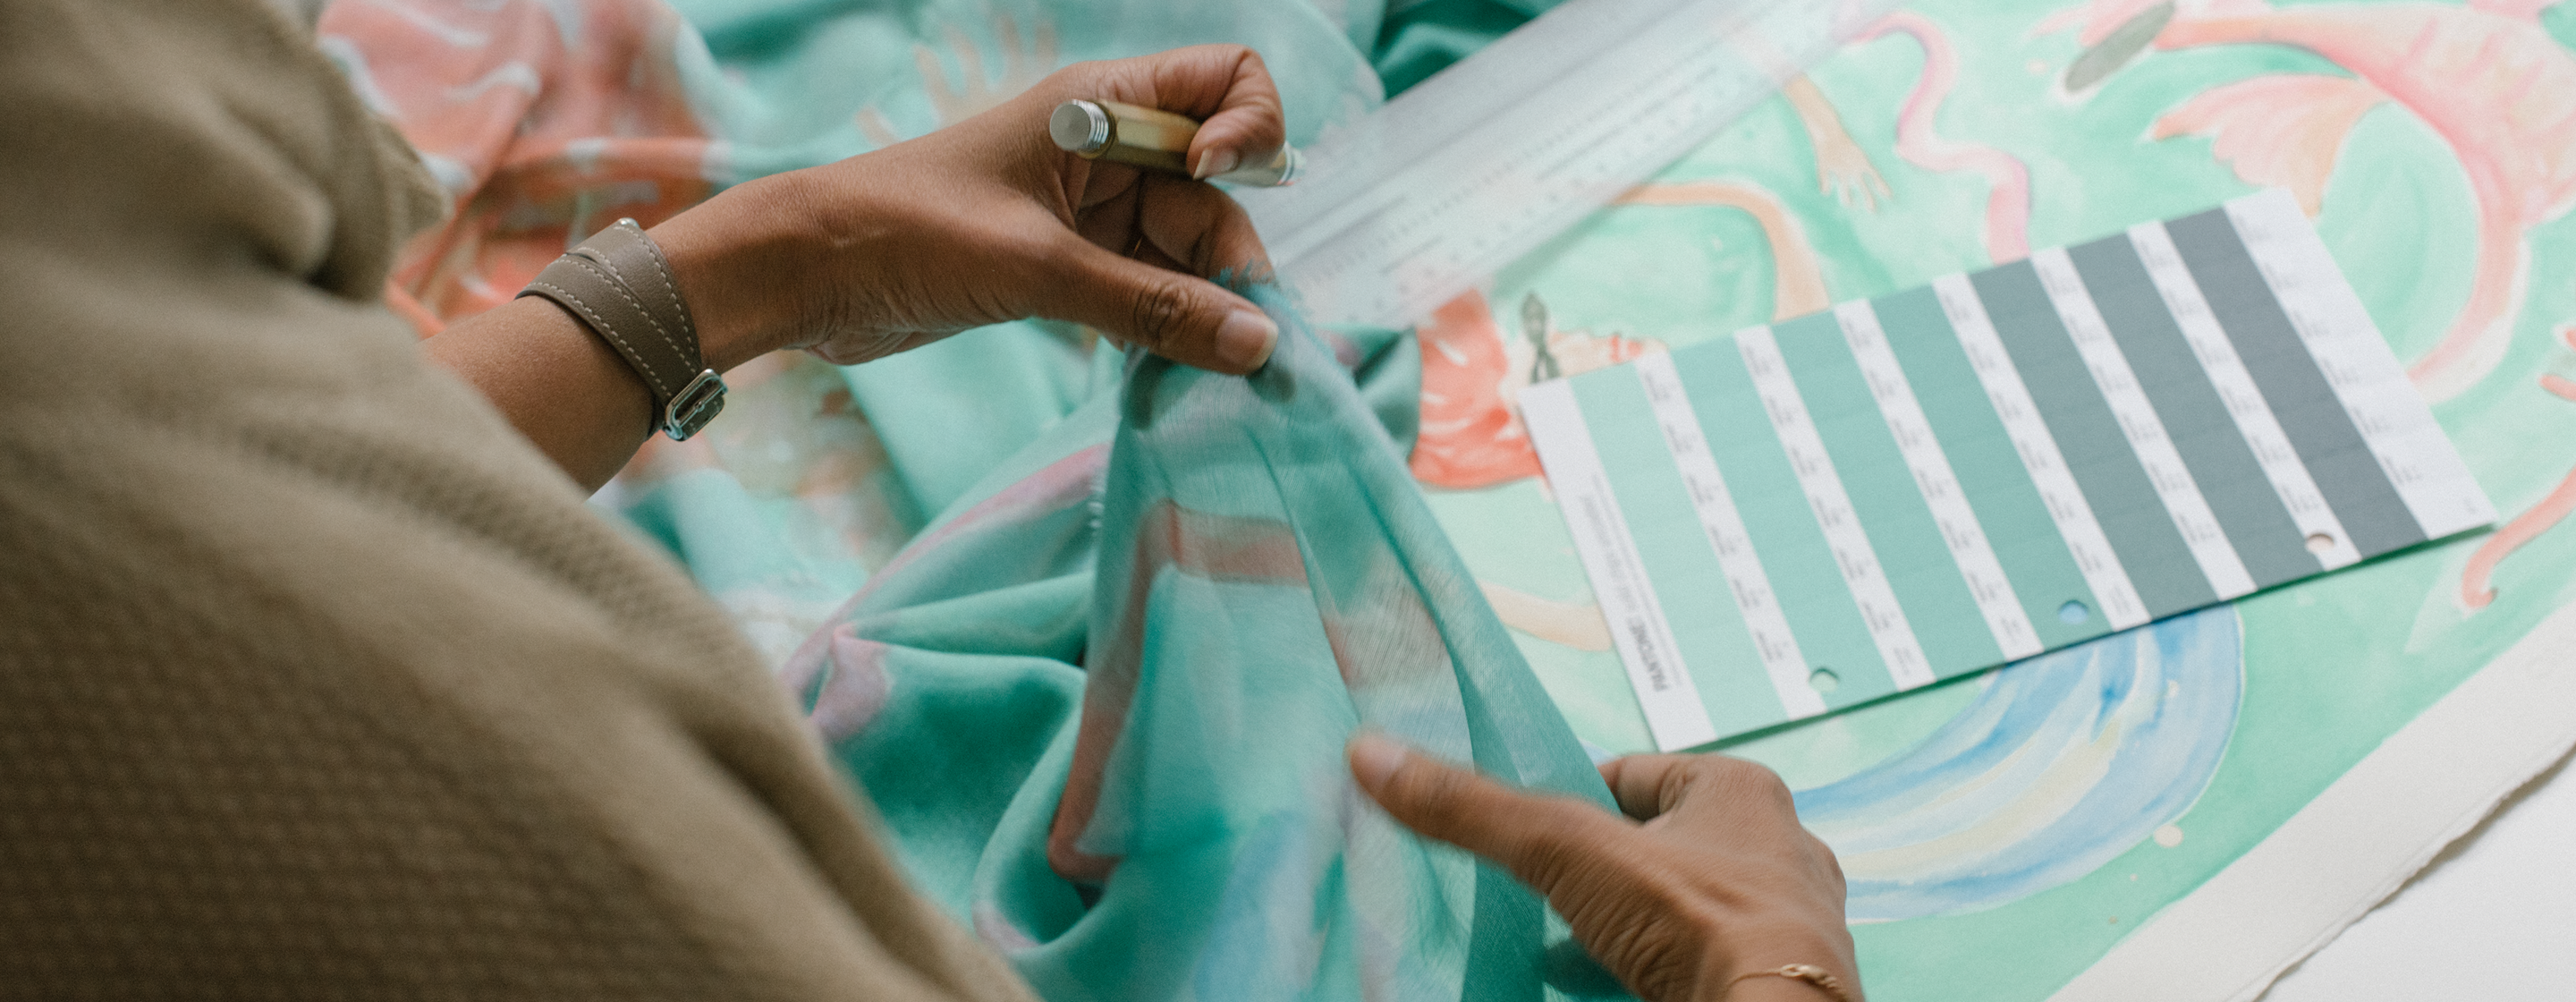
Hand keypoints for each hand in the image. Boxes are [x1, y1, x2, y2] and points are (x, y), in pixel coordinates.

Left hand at [651, 45, 1284, 374]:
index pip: (1228, 85)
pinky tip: (1177, 375)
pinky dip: (1169, 332)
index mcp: (1102, 107)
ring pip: (1187, 254)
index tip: (1212, 185)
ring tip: (1218, 375)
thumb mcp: (1039, 268)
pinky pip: (1149, 294)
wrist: (805, 276)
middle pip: (1217, 193)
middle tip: (1249, 342)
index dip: (1247, 131)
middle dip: (1235, 261)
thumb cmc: (907, 235)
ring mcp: (1091, 213)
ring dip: (1206, 310)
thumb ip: (1155, 307)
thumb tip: (1260, 343)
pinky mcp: (1070, 269)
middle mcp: (1109, 151)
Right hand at [1347, 734, 1857, 1001]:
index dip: (1571, 802)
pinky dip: (1660, 972)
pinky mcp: (1782, 979)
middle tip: (1547, 904)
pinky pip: (1704, 962)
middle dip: (1600, 877)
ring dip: (1630, 931)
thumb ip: (1475, 811)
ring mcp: (1785, 922)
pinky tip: (1619, 989)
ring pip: (1682, 911)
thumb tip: (1370, 755)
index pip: (1632, 776)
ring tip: (1575, 956)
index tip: (1529, 841)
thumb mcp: (1567, 852)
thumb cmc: (1695, 921)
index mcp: (1741, 789)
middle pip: (1655, 847)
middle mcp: (1777, 847)